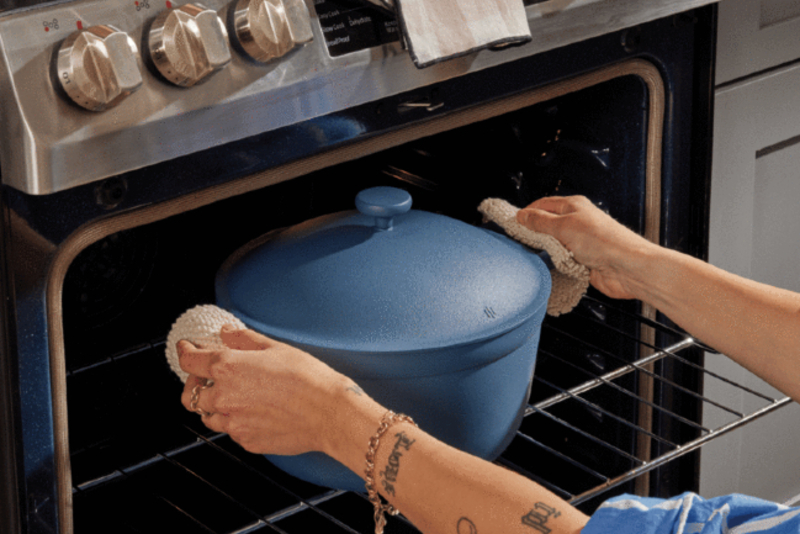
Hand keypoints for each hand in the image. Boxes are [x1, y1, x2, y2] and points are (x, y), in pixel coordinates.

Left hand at [178, 326, 354, 455]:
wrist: (328, 413)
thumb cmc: (307, 377)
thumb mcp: (275, 348)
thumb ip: (244, 339)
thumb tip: (226, 333)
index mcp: (228, 367)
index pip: (189, 361)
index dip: (185, 352)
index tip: (187, 348)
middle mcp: (224, 397)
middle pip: (190, 394)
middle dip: (195, 383)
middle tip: (207, 376)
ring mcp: (233, 423)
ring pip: (207, 417)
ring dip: (213, 405)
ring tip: (232, 396)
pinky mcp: (246, 441)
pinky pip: (231, 431)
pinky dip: (235, 421)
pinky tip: (254, 411)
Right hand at [517, 195, 653, 299]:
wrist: (628, 268)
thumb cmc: (606, 242)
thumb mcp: (564, 227)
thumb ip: (540, 222)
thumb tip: (522, 215)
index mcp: (574, 206)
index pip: (543, 204)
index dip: (527, 211)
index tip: (512, 221)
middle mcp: (578, 223)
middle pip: (547, 225)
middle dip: (534, 233)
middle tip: (520, 239)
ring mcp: (581, 242)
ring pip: (554, 245)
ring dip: (546, 251)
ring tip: (538, 254)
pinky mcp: (584, 261)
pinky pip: (562, 261)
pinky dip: (556, 264)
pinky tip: (552, 266)